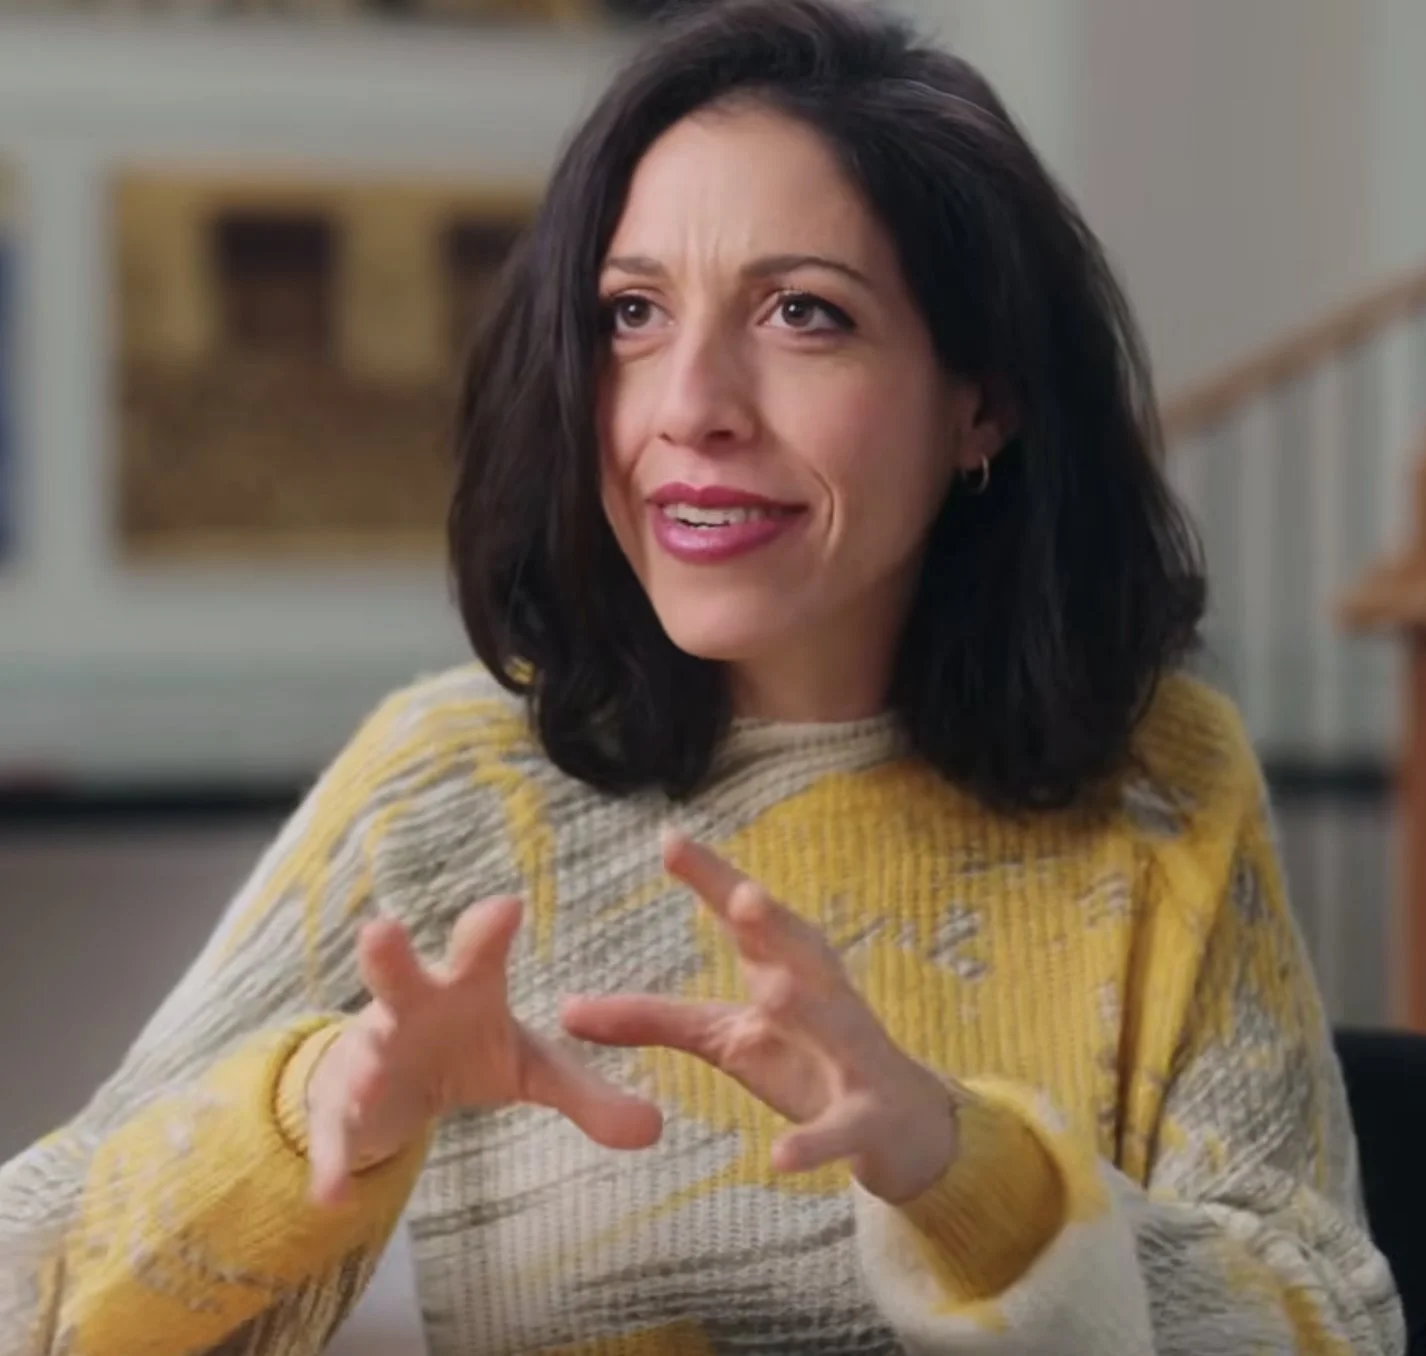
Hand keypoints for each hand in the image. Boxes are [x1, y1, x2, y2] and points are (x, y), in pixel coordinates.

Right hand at [306, 896, 662, 1205]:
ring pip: (362, 1054)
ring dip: (361, 1065)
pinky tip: (332, 1197)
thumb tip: (655, 1128)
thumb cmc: (466, 1049)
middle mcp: (410, 1010)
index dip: (489, 929)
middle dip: (391, 956)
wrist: (385, 1080)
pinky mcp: (342, 1112)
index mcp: (463, 988)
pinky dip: (334, 1165)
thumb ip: (588, 1093)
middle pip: (401, 978)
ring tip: (362, 1083)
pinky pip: (337, 1139)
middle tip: (381, 930)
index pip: (480, 954)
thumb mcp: (530, 1070)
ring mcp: (371, 1057)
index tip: (507, 907)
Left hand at [561, 833, 957, 1203]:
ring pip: (831, 1024)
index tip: (670, 839)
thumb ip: (651, 1019)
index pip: (744, 916)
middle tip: (741, 895)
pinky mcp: (863, 1118)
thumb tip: (564, 1009)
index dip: (712, 878)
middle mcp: (822, 997)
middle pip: (796, 951)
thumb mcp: (724, 1036)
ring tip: (771, 994)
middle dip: (772, 923)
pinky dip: (813, 1143)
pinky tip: (779, 1159)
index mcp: (786, 967)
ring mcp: (850, 1055)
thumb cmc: (803, 1057)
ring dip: (805, 1008)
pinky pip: (838, 1129)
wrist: (894, 1124)